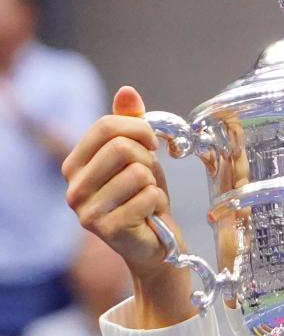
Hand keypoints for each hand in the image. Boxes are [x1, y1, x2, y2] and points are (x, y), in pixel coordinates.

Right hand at [61, 86, 195, 326]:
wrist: (155, 243)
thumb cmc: (144, 197)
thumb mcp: (140, 156)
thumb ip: (130, 124)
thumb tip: (127, 91)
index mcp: (74, 164)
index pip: (106, 126)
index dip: (139, 129)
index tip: (151, 144)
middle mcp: (73, 187)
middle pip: (122, 148)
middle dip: (148, 160)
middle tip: (149, 178)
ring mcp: (86, 211)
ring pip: (138, 173)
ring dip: (154, 184)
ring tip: (146, 198)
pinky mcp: (107, 229)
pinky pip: (149, 197)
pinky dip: (159, 203)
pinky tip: (149, 216)